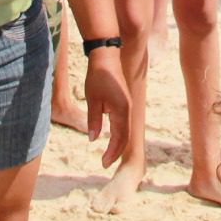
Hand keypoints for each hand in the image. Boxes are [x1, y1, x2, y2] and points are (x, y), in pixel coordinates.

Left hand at [83, 53, 131, 167]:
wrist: (106, 56)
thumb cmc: (98, 77)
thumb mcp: (93, 100)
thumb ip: (94, 120)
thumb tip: (94, 139)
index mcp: (122, 110)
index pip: (119, 137)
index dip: (112, 152)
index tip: (103, 163)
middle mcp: (128, 109)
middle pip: (125, 136)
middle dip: (116, 151)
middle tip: (104, 163)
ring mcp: (127, 105)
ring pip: (125, 130)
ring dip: (118, 143)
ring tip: (108, 155)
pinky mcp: (124, 102)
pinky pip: (123, 122)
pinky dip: (118, 133)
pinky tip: (111, 138)